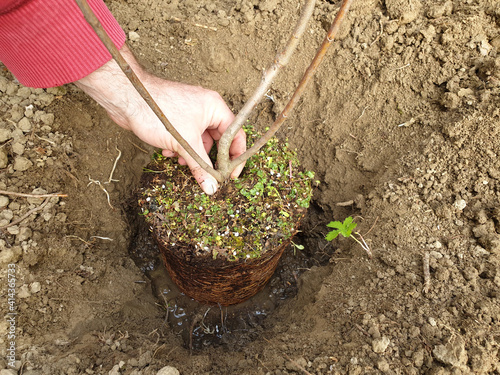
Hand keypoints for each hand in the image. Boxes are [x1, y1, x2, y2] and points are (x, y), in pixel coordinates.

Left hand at [75, 45, 245, 194]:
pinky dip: (180, 147)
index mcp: (215, 108)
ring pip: (200, 140)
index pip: (235, 134)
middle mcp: (206, 108)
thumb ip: (201, 167)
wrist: (127, 97)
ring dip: (191, 155)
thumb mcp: (184, 143)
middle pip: (217, 140)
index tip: (231, 175)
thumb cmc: (158, 112)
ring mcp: (191, 112)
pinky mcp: (176, 118)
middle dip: (208, 158)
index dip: (236, 156)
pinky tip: (168, 152)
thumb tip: (212, 187)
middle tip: (207, 174)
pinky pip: (187, 137)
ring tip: (180, 161)